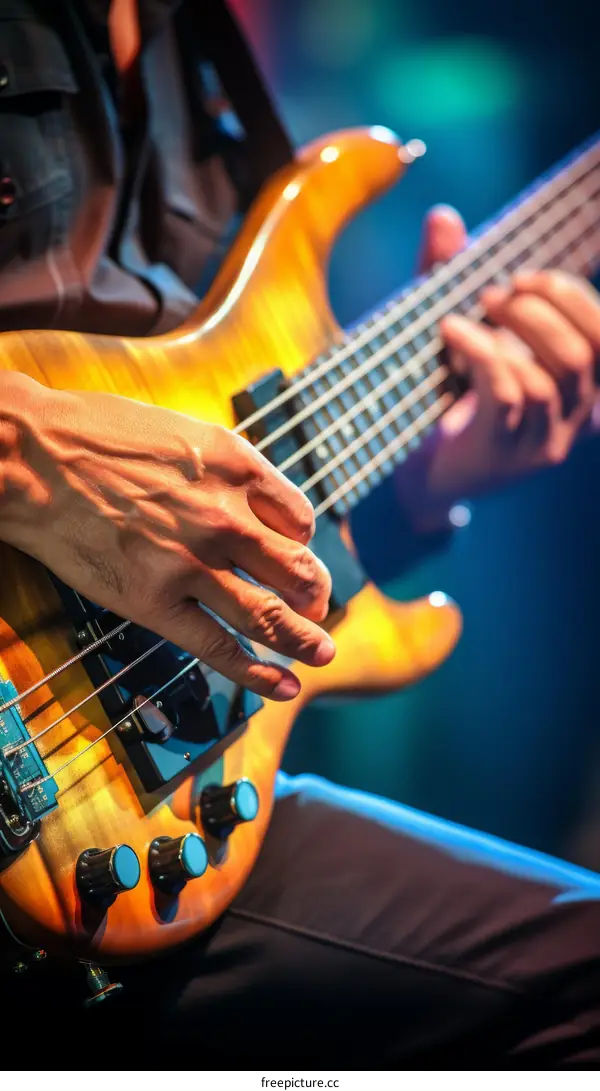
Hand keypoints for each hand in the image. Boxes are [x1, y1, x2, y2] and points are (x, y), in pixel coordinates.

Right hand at [0, 375, 334, 698]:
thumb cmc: (95, 434)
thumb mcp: (182, 431)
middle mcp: (225, 516)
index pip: (301, 519)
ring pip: (271, 615)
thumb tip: (250, 502)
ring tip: (322, 654)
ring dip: (304, 639)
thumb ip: (223, 470)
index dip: (302, 542)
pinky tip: (281, 686)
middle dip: (316, 596)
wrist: (30, 456)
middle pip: (300, 571)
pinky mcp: (154, 601)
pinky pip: (218, 647)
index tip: (293, 553)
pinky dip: (257, 673)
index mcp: (237, 466)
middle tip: (319, 609)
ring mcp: (191, 562)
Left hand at [397, 206, 599, 528]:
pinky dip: (480, 352)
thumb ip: (453, 274)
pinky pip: (507, 395)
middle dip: (542, 308)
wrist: (423, 472)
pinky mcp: (504, 455)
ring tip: (469, 315)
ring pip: (551, 376)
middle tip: (495, 294)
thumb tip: (442, 216)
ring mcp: (541, 442)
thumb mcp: (459, 328)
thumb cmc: (449, 395)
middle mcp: (575, 418)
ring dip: (510, 332)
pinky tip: (452, 333)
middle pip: (586, 351)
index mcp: (583, 387)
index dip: (573, 294)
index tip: (525, 276)